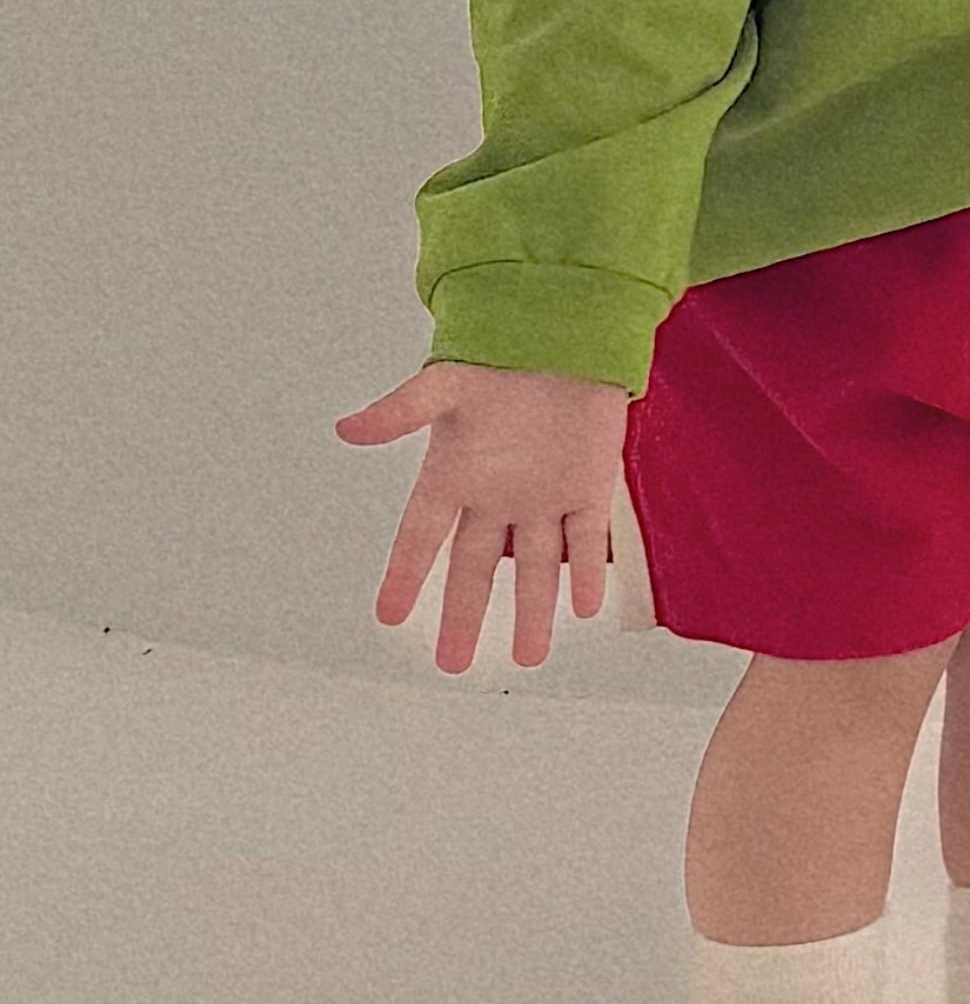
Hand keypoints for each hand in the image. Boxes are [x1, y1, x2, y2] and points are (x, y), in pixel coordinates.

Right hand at [334, 357, 636, 674]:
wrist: (562, 341)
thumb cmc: (500, 362)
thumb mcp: (447, 384)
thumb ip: (401, 410)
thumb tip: (347, 428)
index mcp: (454, 476)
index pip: (421, 537)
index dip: (403, 575)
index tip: (386, 616)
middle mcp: (495, 498)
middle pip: (475, 569)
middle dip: (463, 616)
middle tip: (452, 663)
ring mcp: (543, 497)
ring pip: (536, 566)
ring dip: (532, 610)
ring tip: (528, 656)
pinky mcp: (587, 487)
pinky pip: (585, 538)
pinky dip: (586, 572)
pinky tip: (582, 606)